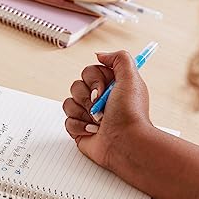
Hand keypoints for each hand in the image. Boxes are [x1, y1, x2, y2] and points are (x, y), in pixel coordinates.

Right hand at [63, 50, 151, 169]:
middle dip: (87, 97)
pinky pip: (67, 121)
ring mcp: (88, 115)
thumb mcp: (131, 78)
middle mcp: (99, 99)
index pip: (89, 71)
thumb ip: (119, 58)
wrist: (126, 143)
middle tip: (102, 107)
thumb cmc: (131, 114)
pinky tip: (94, 131)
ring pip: (69, 103)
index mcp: (110, 86)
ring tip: (99, 121)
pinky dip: (80, 126)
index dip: (94, 79)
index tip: (104, 90)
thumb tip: (100, 55)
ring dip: (84, 112)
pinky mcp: (80, 129)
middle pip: (76, 86)